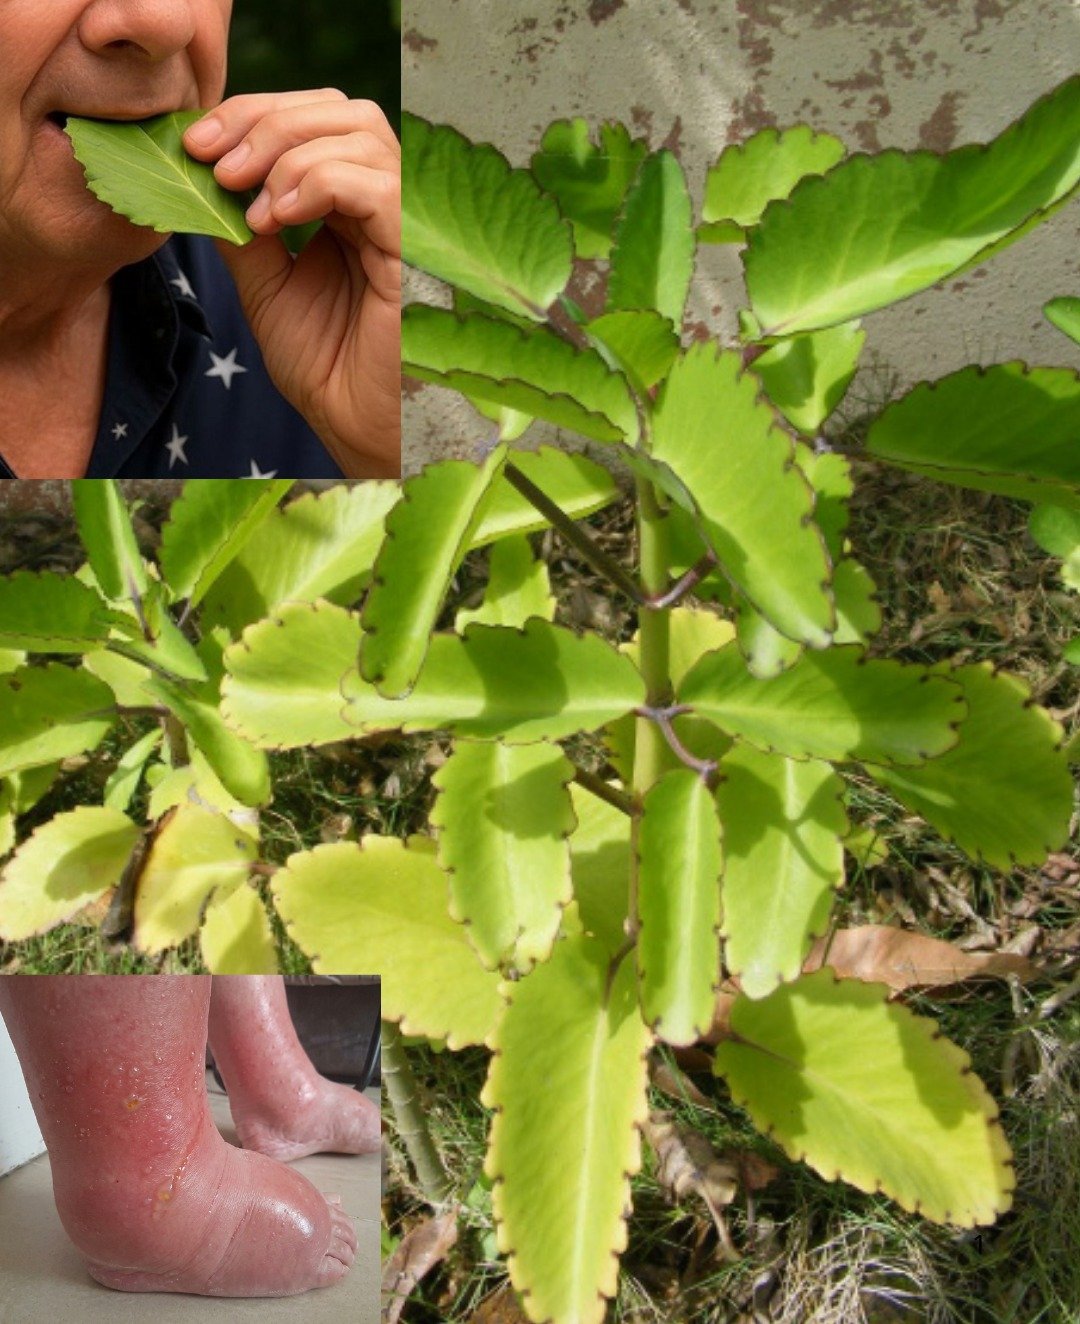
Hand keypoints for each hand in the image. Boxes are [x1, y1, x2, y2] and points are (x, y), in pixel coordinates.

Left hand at [184, 91, 399, 477]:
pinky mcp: (416, 251)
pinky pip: (377, 185)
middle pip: (339, 110)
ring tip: (250, 205)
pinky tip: (280, 218)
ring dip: (288, 152)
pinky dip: (320, 183)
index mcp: (350, 205)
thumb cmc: (321, 366)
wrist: (350, 425)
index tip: (195, 144)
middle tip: (213, 160)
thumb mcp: (264, 284)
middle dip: (265, 120)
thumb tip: (199, 175)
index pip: (312, 121)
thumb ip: (241, 228)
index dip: (253, 115)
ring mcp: (405, 223)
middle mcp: (382, 204)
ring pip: (360, 132)